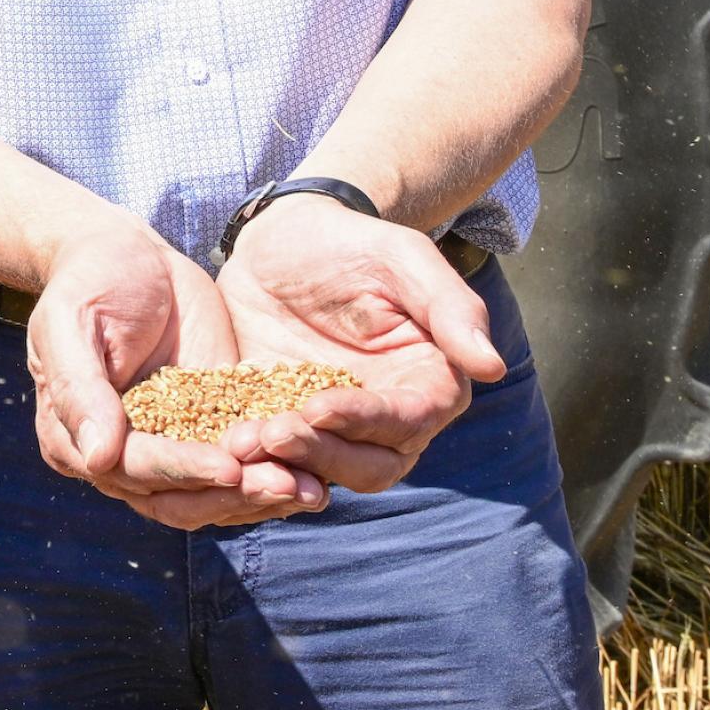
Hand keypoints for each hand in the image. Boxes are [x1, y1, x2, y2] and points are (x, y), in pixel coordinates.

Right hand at [27, 219, 327, 528]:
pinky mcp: (211, 429)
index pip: (134, 469)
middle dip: (235, 496)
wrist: (128, 254)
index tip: (230, 467)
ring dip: (263, 496)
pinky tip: (318, 472)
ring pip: (217, 495)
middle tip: (286, 484)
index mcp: (74, 440)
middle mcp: (121, 458)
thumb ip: (80, 389)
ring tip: (311, 487)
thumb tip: (97, 459)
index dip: (183, 471)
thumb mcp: (71, 324)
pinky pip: (245, 465)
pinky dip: (278, 472)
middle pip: (180, 499)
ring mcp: (169, 447)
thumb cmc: (89, 281)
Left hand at [215, 193, 505, 492]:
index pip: (408, 421)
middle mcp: (385, 416)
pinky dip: (252, 461)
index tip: (319, 406)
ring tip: (238, 445)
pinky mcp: (281, 419)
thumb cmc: (353, 241)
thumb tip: (491, 366)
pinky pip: (273, 457)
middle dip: (320, 455)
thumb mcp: (401, 257)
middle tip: (269, 433)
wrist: (282, 237)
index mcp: (427, 382)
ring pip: (320, 472)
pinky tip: (218, 448)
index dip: (367, 421)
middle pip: (368, 465)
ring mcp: (331, 424)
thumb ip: (450, 307)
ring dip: (283, 467)